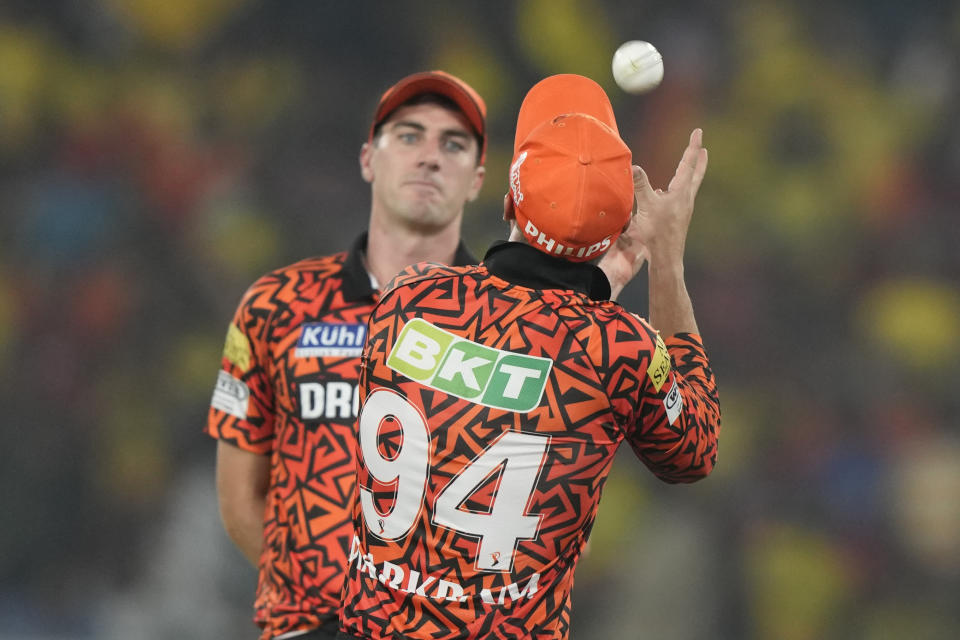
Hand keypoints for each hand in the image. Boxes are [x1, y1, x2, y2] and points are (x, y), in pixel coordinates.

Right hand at [599, 129, 707, 298]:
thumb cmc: (658, 232)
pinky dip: (674, 190)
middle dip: (698, 160)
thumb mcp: (647, 206)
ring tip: (686, 168)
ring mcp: (682, 209)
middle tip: (703, 149)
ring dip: (688, 174)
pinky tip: (663, 194)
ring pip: (687, 186)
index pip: (687, 163)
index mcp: (681, 192)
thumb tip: (634, 165)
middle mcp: (685, 199)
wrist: (666, 257)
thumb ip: (641, 185)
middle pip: (695, 174)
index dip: (692, 146)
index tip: (698, 131)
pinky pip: (678, 198)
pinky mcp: (677, 219)